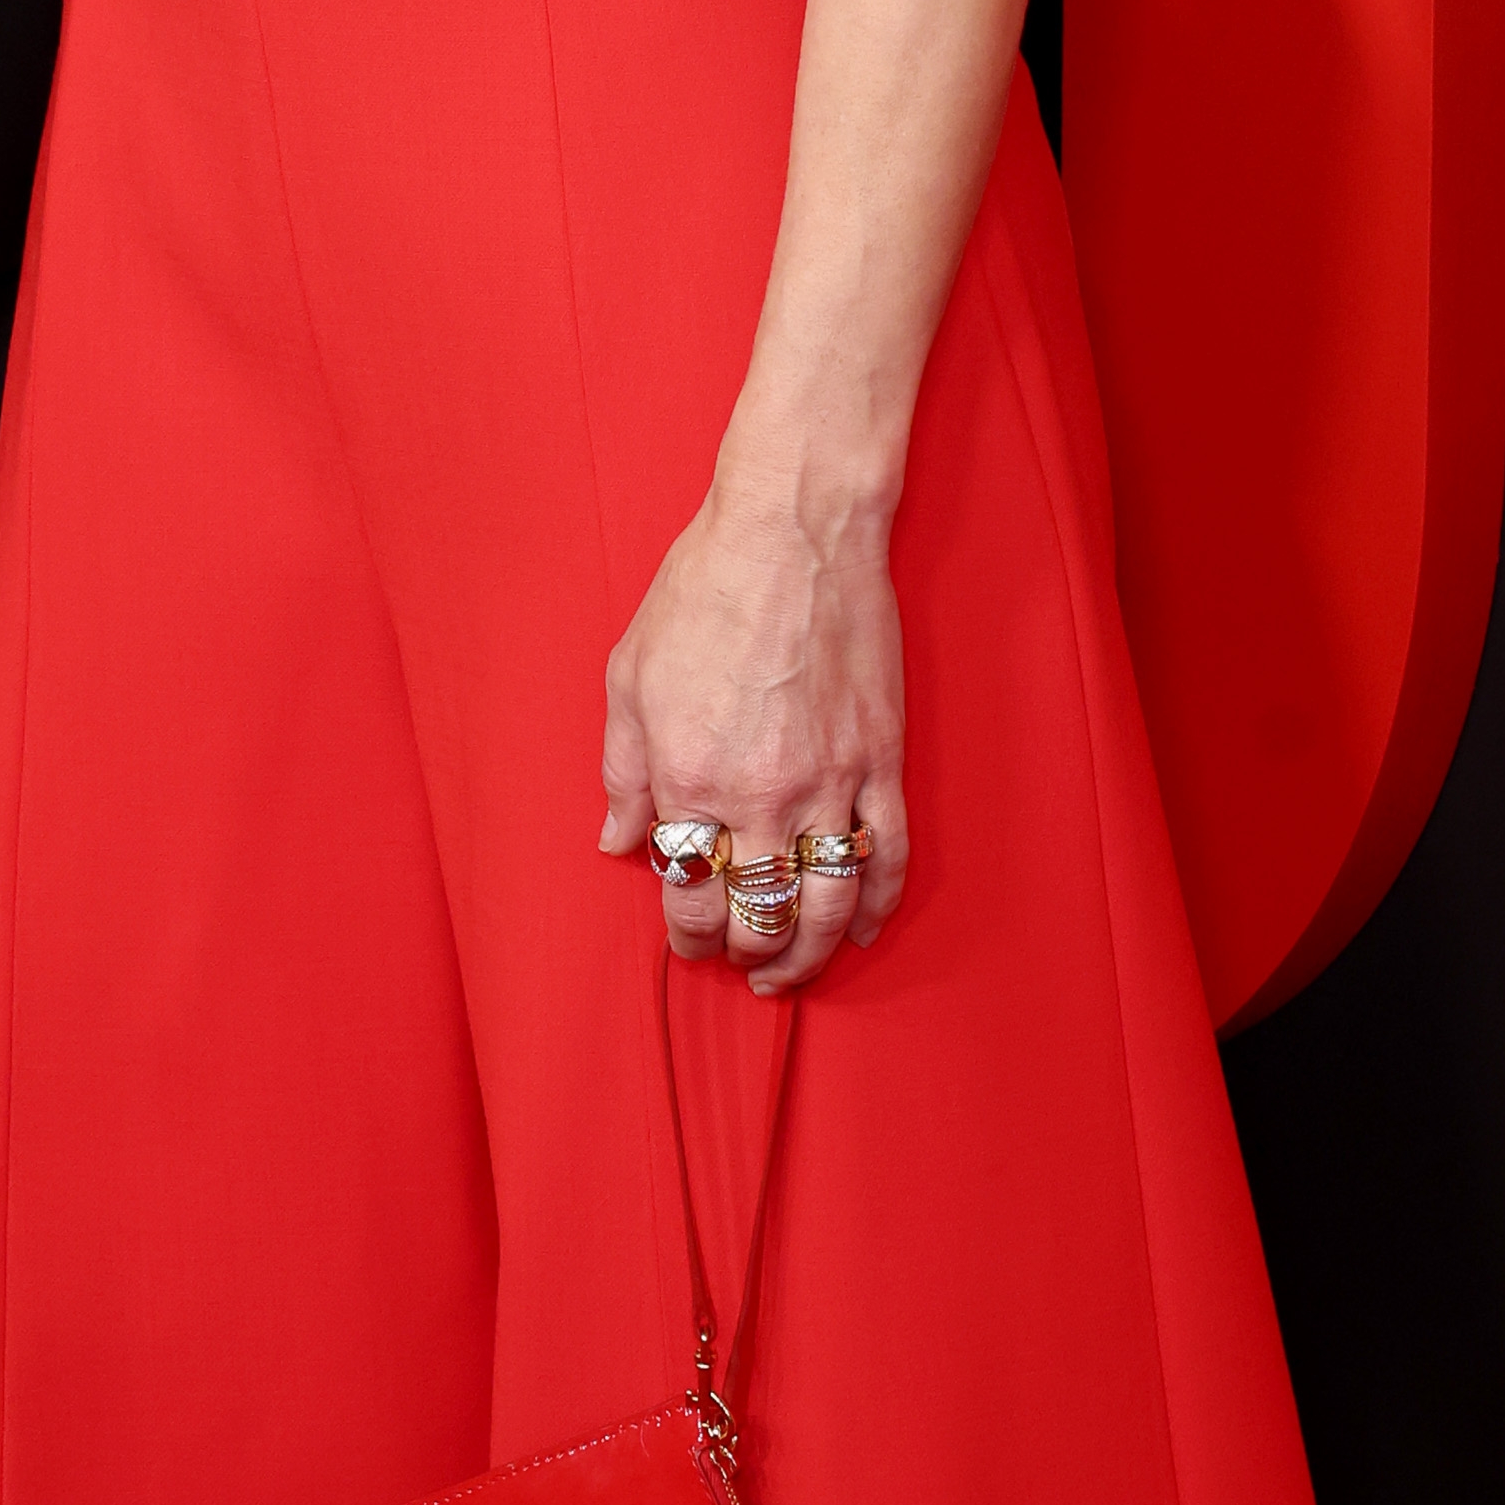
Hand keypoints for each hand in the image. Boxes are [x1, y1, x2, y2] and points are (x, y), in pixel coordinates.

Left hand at [597, 474, 909, 998]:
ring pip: (824, 906)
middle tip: (736, 961)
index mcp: (691, 778)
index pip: (689, 892)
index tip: (686, 935)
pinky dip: (873, 907)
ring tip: (787, 973)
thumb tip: (617, 840)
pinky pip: (887, 859)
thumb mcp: (631, 674)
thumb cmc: (703, 591)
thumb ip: (623, 769)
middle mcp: (763, 795)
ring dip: (805, 955)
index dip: (686, 929)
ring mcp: (832, 783)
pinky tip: (855, 930)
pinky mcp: (881, 762)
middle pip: (758, 913)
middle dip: (742, 951)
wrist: (793, 531)